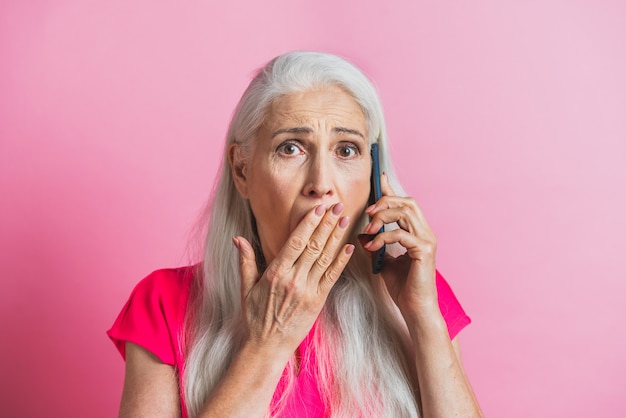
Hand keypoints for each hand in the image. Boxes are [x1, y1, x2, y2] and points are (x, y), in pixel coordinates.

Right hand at [233, 203, 353, 356]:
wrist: (267, 346)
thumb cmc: (256, 316)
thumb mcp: (246, 287)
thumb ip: (245, 260)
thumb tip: (237, 238)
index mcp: (276, 273)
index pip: (296, 242)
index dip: (308, 223)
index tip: (317, 208)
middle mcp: (293, 280)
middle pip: (314, 246)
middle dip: (326, 224)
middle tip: (337, 205)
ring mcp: (308, 291)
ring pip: (325, 258)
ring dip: (336, 237)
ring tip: (344, 219)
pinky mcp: (318, 301)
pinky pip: (332, 277)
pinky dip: (341, 262)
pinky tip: (349, 247)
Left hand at [360, 174, 438, 319]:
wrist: (414, 309)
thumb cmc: (402, 288)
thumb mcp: (383, 261)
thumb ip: (376, 244)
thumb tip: (362, 233)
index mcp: (417, 233)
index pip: (405, 204)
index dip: (392, 190)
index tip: (379, 177)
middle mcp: (425, 233)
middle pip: (407, 202)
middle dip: (386, 201)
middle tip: (368, 211)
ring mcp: (427, 241)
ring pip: (406, 212)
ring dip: (384, 216)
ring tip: (369, 227)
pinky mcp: (424, 251)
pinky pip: (401, 234)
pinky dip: (383, 236)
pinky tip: (372, 246)